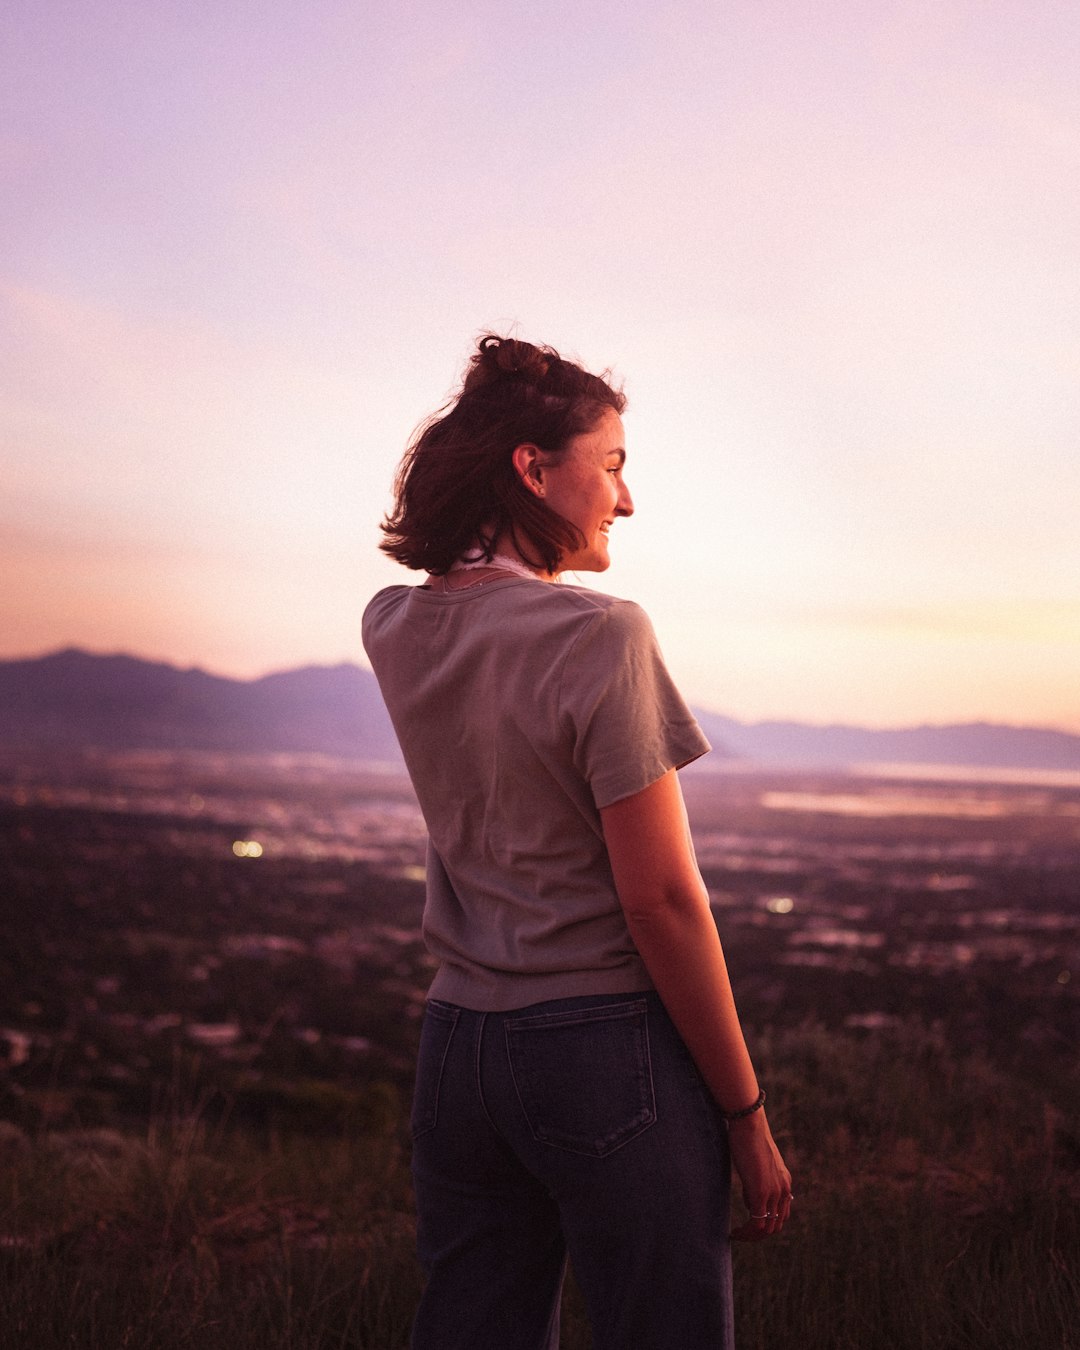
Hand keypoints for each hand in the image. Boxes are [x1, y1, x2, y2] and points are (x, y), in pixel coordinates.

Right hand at [727, 1108, 792, 1241]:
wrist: (749, 1123)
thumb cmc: (748, 1137)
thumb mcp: (757, 1163)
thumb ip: (758, 1180)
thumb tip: (750, 1198)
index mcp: (785, 1182)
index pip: (781, 1214)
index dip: (766, 1224)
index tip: (749, 1224)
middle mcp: (783, 1190)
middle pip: (777, 1226)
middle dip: (759, 1234)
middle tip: (741, 1234)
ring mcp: (773, 1192)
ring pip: (767, 1229)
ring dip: (752, 1236)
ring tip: (737, 1235)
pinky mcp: (760, 1192)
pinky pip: (757, 1224)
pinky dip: (746, 1233)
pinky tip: (734, 1232)